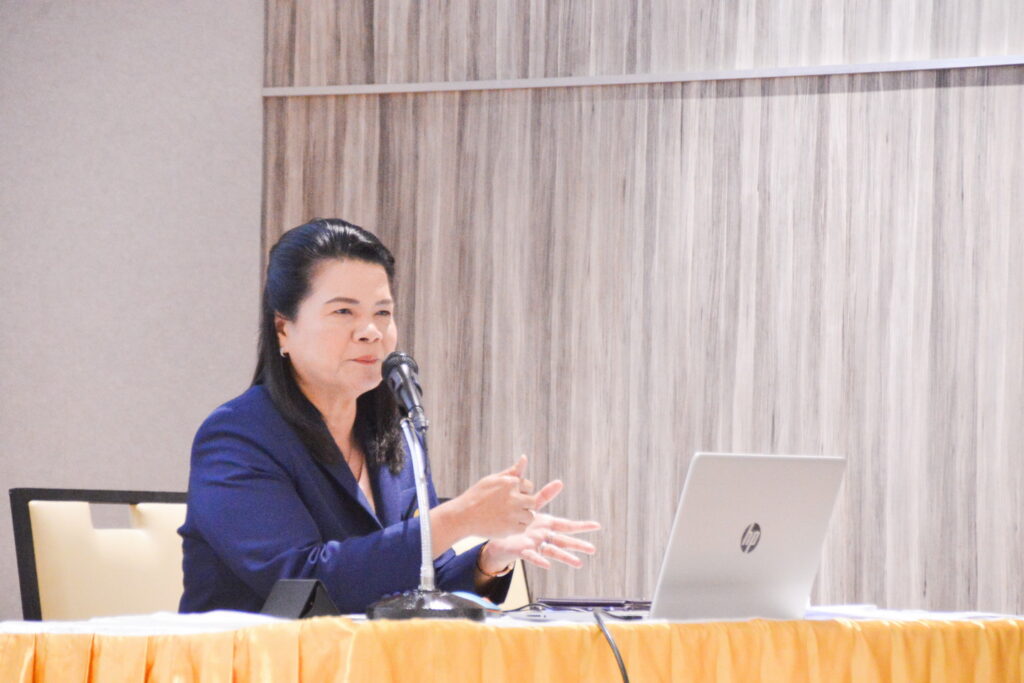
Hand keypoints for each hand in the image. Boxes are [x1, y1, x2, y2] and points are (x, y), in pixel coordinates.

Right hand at [448, 455, 541, 538]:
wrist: (463, 516)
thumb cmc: (478, 496)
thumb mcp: (493, 480)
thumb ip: (511, 472)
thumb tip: (524, 457)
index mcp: (510, 483)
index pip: (528, 486)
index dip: (520, 492)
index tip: (509, 496)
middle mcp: (514, 497)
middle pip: (532, 501)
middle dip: (524, 504)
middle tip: (510, 508)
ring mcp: (513, 513)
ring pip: (530, 515)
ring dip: (522, 517)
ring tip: (508, 516)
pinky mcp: (511, 528)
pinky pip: (523, 527)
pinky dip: (516, 527)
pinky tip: (504, 524)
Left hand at [478, 476, 600, 572]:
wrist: (495, 530)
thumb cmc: (515, 517)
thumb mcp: (530, 503)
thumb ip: (543, 493)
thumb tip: (559, 480)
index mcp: (547, 524)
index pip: (567, 525)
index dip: (582, 525)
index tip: (598, 525)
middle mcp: (544, 536)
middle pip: (565, 540)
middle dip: (579, 545)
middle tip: (594, 549)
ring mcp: (535, 544)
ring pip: (553, 551)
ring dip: (566, 558)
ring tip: (579, 564)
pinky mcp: (523, 550)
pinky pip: (532, 556)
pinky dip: (539, 559)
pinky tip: (547, 565)